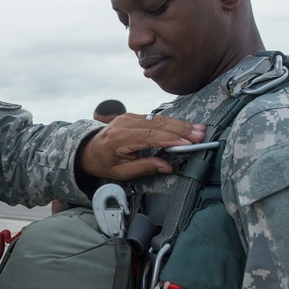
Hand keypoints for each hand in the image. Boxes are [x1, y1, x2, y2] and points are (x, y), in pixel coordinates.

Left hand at [79, 113, 205, 180]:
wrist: (88, 150)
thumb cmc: (104, 163)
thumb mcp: (121, 172)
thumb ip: (145, 167)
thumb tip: (168, 167)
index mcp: (119, 138)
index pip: (149, 136)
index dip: (170, 138)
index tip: (188, 142)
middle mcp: (124, 123)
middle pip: (157, 124)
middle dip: (181, 129)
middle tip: (201, 134)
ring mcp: (129, 117)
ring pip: (159, 119)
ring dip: (180, 125)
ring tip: (199, 129)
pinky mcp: (133, 116)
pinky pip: (155, 118)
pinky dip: (172, 123)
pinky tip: (186, 127)